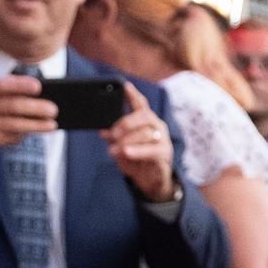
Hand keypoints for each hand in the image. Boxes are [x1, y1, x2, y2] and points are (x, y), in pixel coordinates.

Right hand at [0, 72, 54, 165]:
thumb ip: (6, 93)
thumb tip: (38, 95)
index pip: (2, 85)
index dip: (21, 85)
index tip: (39, 87)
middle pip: (12, 106)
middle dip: (35, 108)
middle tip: (54, 109)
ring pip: (15, 125)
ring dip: (36, 125)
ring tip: (52, 124)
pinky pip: (11, 136)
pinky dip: (25, 134)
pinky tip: (35, 132)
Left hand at [103, 82, 175, 201]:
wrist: (150, 181)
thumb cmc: (136, 159)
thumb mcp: (121, 145)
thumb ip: (113, 137)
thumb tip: (102, 131)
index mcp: (146, 120)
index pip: (140, 103)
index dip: (133, 94)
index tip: (125, 86)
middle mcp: (156, 126)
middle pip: (144, 116)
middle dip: (125, 123)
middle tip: (111, 134)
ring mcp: (163, 139)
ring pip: (146, 133)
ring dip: (127, 141)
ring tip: (113, 150)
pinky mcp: (164, 154)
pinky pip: (151, 150)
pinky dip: (137, 151)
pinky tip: (127, 152)